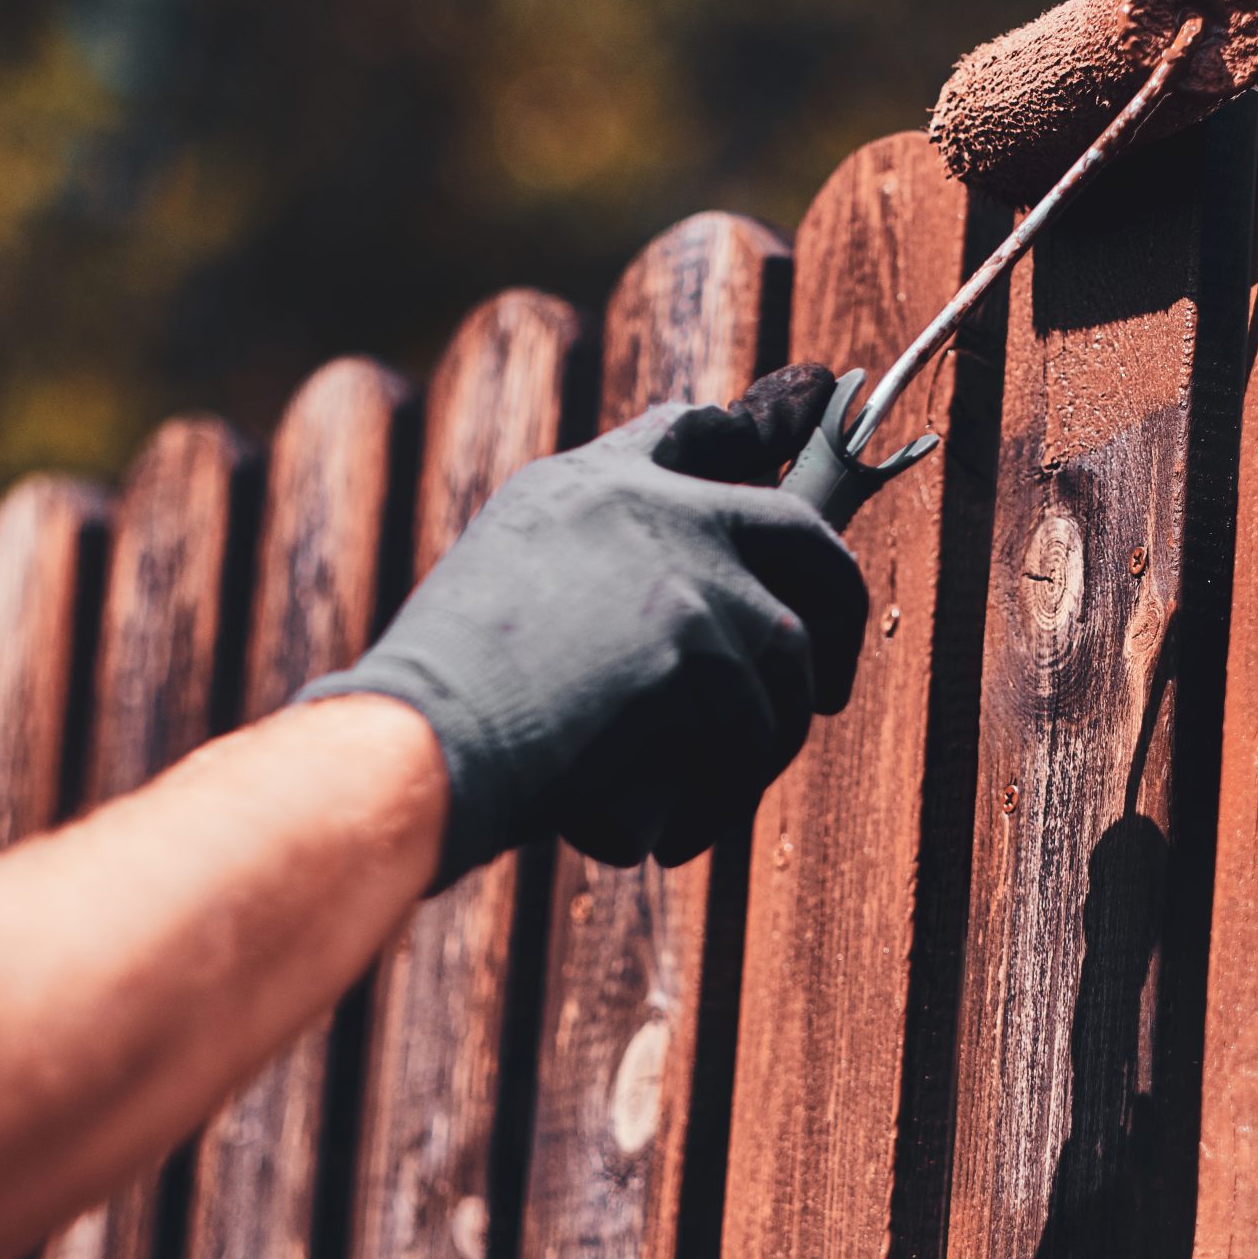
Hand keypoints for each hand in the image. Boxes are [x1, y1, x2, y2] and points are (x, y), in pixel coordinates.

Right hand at [297, 364, 866, 872]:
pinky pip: (755, 732)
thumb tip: (675, 629)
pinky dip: (724, 798)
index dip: (754, 437)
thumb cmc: (436, 710)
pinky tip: (676, 832)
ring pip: (789, 655)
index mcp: (585, 487)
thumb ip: (586, 577)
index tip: (804, 426)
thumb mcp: (502, 595)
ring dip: (765, 740)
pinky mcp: (697, 642)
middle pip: (798, 532)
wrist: (418, 742)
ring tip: (710, 798)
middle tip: (831, 684)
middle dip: (839, 608)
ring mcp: (680, 565)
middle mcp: (646, 504)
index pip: (690, 434)